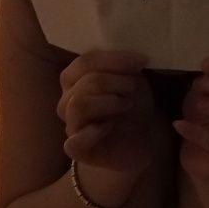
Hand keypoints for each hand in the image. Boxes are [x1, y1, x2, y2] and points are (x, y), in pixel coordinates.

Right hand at [57, 49, 158, 176]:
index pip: (85, 62)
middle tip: (133, 87)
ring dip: (108, 101)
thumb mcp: (131, 80)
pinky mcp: (76, 149)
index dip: (113, 59)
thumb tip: (131, 58)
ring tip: (127, 103)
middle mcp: (67, 101)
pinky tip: (111, 126)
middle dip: (114, 81)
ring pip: (79, 105)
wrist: (139, 140)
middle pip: (84, 82)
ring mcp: (70, 125)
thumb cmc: (131, 107)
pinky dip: (94, 132)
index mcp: (75, 80)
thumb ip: (123, 66)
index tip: (141, 61)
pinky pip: (74, 141)